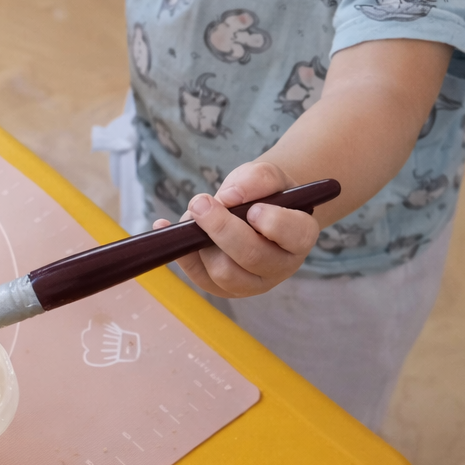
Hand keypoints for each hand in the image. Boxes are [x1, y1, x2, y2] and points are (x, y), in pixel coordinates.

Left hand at [154, 161, 320, 297]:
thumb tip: (228, 198)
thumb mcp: (266, 175)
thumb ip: (257, 179)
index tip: (252, 208)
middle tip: (200, 202)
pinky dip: (179, 252)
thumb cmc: (263, 193)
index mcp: (300, 236)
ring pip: (224, 273)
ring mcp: (252, 283)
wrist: (252, 208)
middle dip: (222, 229)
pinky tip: (164, 226)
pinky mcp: (224, 288)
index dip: (273, 223)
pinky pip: (198, 276)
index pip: (296, 236)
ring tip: (195, 211)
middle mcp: (280, 266)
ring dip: (202, 241)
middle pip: (252, 257)